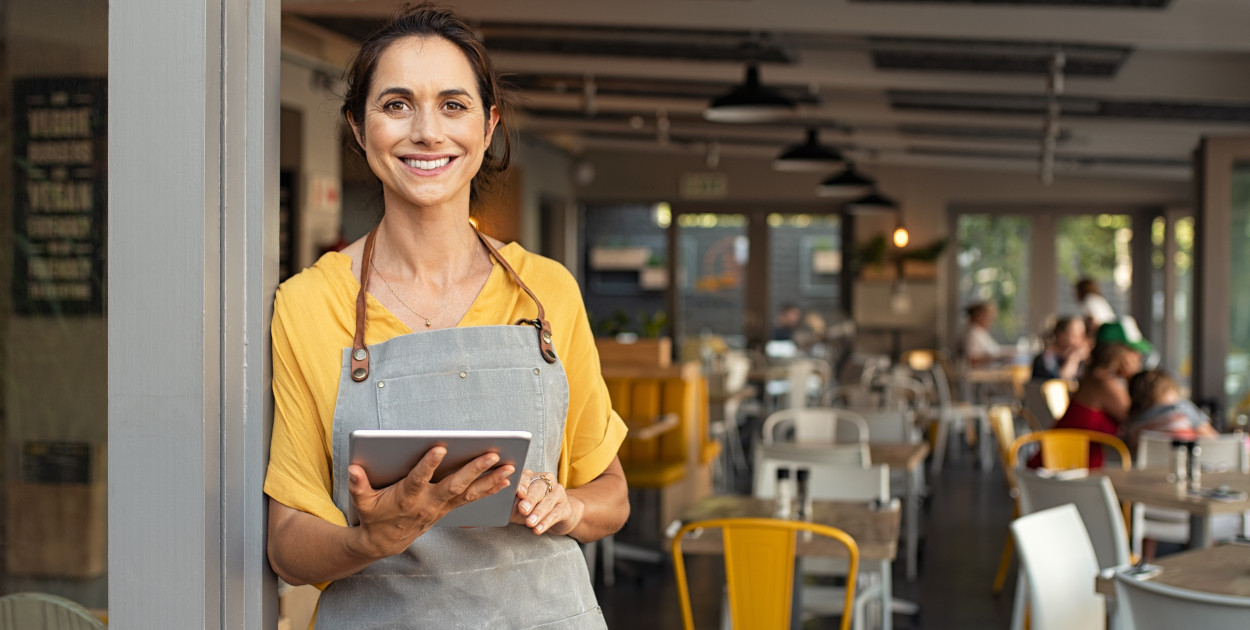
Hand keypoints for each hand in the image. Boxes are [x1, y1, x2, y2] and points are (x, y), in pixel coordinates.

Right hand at [347, 447, 513, 558]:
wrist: (385, 542)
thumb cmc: (374, 515)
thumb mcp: (362, 501)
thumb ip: (358, 485)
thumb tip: (353, 469)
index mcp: (407, 497)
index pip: (418, 479)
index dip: (428, 464)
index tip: (440, 447)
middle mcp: (428, 502)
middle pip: (454, 485)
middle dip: (474, 469)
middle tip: (492, 454)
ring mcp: (441, 507)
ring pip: (469, 492)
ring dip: (490, 480)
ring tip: (509, 467)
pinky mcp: (448, 508)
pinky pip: (472, 498)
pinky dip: (489, 489)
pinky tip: (505, 480)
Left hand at [513, 470, 583, 535]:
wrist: (555, 516)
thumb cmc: (530, 508)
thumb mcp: (517, 505)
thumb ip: (511, 503)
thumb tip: (501, 505)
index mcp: (531, 476)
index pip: (526, 478)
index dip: (522, 485)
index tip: (519, 494)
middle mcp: (546, 481)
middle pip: (538, 488)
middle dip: (530, 499)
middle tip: (523, 510)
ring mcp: (558, 493)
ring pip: (548, 501)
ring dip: (538, 513)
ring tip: (529, 523)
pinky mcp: (565, 507)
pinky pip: (555, 514)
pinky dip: (546, 522)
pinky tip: (538, 529)